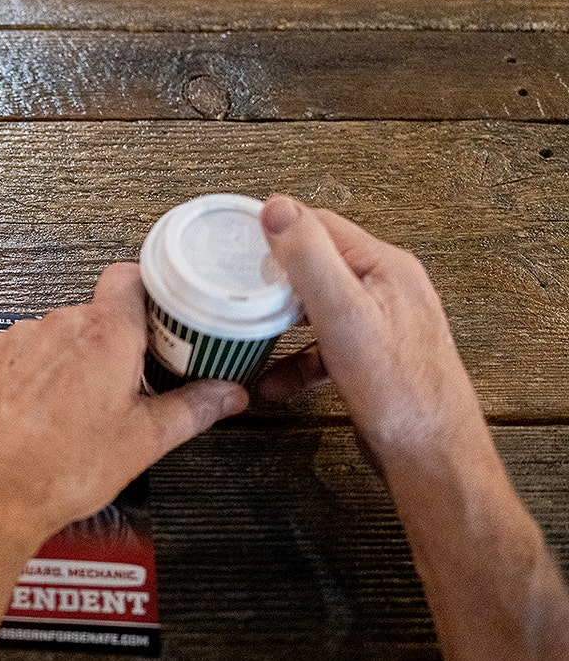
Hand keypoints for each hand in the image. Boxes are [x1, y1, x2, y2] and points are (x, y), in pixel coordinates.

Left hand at [0, 262, 248, 537]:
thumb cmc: (67, 468)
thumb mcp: (145, 440)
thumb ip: (194, 408)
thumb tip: (228, 395)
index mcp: (106, 335)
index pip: (131, 277)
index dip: (148, 292)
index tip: (163, 319)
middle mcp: (61, 324)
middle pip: (99, 312)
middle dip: (117, 340)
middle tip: (130, 380)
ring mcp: (22, 337)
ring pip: (62, 331)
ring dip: (77, 355)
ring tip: (83, 403)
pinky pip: (28, 347)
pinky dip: (41, 367)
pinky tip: (47, 405)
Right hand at [255, 195, 484, 467]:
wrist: (432, 458)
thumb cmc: (399, 393)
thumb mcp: (343, 316)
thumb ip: (310, 259)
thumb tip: (278, 208)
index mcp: (384, 267)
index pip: (320, 224)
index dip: (276, 229)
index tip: (235, 241)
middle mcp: (386, 289)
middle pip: (317, 264)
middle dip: (272, 278)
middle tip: (235, 290)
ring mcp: (380, 325)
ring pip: (317, 308)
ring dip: (280, 322)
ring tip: (248, 332)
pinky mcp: (372, 358)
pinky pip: (325, 347)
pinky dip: (296, 360)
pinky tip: (275, 381)